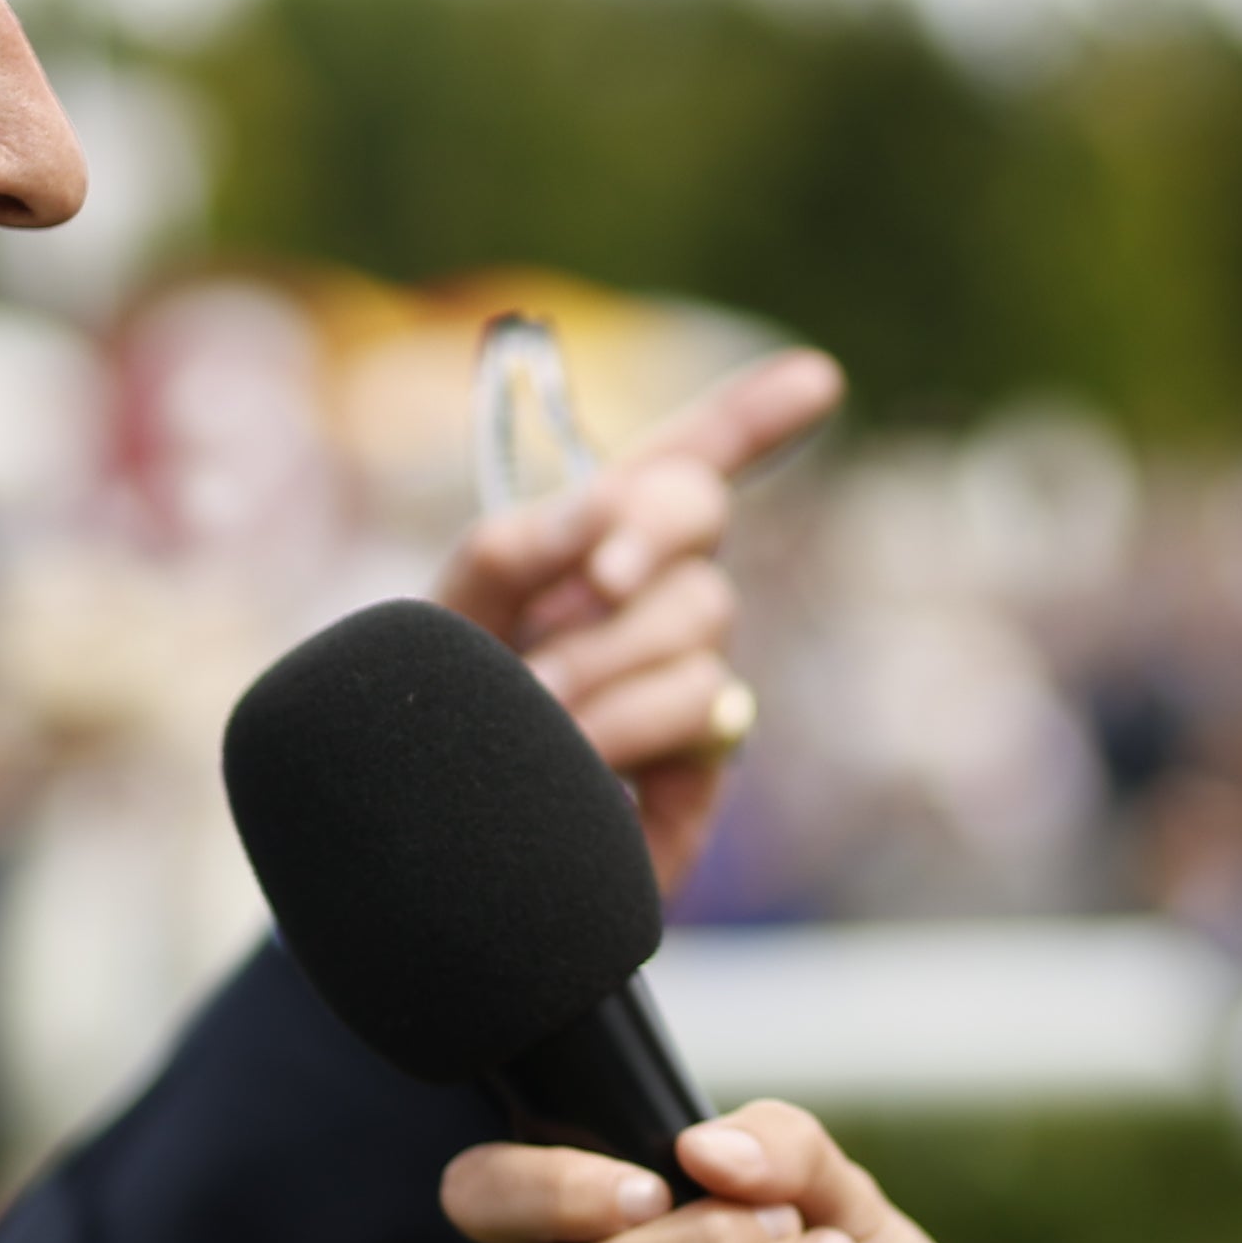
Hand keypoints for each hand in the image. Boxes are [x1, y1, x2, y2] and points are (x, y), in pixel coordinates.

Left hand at [429, 344, 841, 894]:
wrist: (428, 863)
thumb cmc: (425, 734)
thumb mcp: (440, 624)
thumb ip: (506, 551)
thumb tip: (601, 509)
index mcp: (588, 543)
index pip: (683, 462)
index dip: (753, 416)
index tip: (816, 379)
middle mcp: (651, 597)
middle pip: (701, 510)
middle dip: (650, 528)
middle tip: (594, 581)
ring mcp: (686, 672)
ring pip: (701, 612)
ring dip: (608, 657)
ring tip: (535, 714)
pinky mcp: (705, 755)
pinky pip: (705, 704)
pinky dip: (633, 723)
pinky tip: (583, 762)